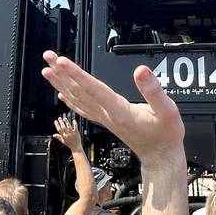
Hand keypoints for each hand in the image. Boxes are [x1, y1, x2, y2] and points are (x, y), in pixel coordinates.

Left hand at [41, 51, 183, 168]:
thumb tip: (141, 71)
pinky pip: (83, 110)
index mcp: (120, 111)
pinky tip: (61, 95)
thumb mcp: (167, 111)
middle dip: (62, 73)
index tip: (62, 62)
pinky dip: (70, 101)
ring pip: (77, 99)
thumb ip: (154, 91)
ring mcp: (105, 119)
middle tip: (48, 57)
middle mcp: (107, 115)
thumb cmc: (165, 136)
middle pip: (79, 91)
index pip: (93, 88)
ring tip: (48, 70)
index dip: (77, 74)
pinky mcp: (106, 121)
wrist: (161, 157)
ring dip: (61, 84)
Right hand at [53, 115, 81, 150]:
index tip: (55, 121)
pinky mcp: (76, 133)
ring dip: (66, 122)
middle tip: (59, 118)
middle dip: (61, 122)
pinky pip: (75, 127)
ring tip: (64, 118)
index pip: (59, 129)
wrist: (76, 147)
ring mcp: (72, 133)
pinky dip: (74, 124)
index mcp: (63, 136)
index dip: (57, 125)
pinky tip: (73, 120)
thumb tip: (53, 135)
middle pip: (63, 127)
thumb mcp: (63, 141)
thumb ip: (58, 137)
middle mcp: (67, 134)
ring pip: (68, 126)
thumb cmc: (69, 144)